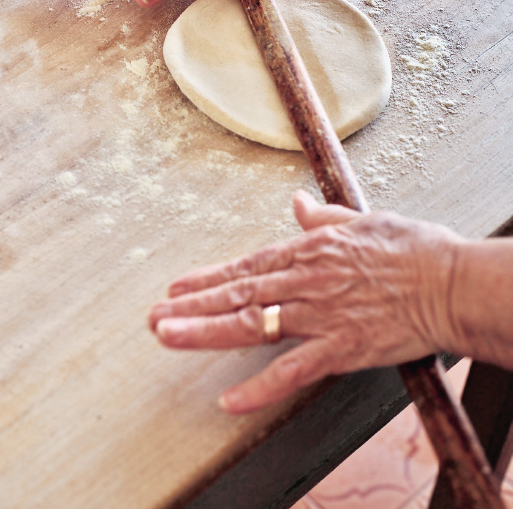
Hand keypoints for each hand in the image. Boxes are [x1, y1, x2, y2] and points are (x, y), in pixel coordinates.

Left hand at [149, 191, 464, 412]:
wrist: (450, 280)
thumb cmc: (411, 248)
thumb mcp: (363, 219)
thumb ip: (322, 216)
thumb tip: (297, 203)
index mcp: (309, 252)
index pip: (247, 266)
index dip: (208, 277)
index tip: (177, 285)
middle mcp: (305, 282)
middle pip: (237, 294)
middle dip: (191, 305)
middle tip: (154, 317)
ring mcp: (320, 316)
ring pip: (252, 324)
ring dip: (206, 331)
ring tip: (168, 336)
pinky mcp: (342, 348)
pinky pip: (294, 371)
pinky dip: (261, 387)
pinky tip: (230, 401)